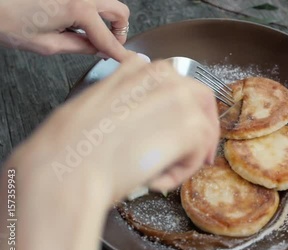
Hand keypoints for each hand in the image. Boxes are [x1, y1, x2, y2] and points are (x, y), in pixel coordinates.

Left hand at [0, 0, 129, 60]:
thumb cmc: (7, 21)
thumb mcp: (48, 45)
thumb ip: (80, 47)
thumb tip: (98, 50)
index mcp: (78, 8)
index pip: (108, 38)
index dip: (121, 54)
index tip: (132, 61)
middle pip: (119, 12)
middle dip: (118, 31)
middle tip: (108, 45)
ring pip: (107, 2)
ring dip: (106, 19)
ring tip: (89, 34)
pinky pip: (90, 0)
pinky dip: (90, 11)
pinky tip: (74, 22)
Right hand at [14, 53, 219, 202]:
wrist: (71, 166)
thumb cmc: (73, 144)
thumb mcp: (97, 102)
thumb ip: (123, 94)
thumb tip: (140, 108)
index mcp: (140, 69)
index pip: (175, 83)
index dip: (180, 108)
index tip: (175, 127)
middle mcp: (164, 78)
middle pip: (201, 99)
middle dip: (201, 126)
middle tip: (194, 154)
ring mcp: (180, 101)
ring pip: (203, 128)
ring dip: (187, 154)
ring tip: (160, 174)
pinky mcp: (190, 129)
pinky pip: (199, 151)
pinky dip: (182, 171)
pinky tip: (156, 180)